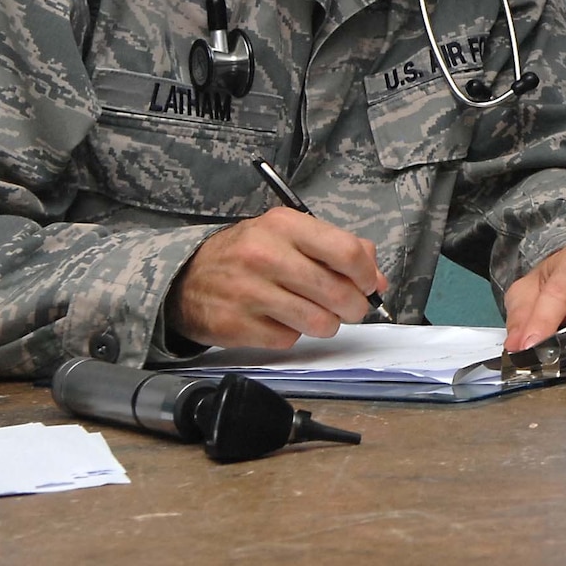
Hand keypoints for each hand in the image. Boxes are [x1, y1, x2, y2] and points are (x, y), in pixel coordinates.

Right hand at [169, 207, 387, 348]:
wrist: (187, 278)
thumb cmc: (249, 254)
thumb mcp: (290, 235)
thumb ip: (339, 249)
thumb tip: (377, 280)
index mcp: (284, 226)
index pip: (346, 252)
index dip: (367, 275)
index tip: (368, 285)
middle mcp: (265, 256)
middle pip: (337, 292)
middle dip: (354, 307)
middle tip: (350, 308)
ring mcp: (248, 292)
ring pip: (319, 322)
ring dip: (327, 324)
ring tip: (316, 315)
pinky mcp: (236, 325)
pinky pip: (289, 340)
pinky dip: (292, 334)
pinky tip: (280, 320)